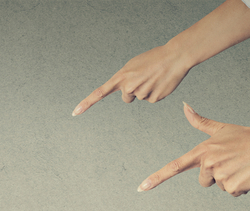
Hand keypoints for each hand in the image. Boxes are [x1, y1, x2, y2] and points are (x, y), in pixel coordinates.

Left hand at [72, 43, 191, 115]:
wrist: (174, 57)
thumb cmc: (153, 59)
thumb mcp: (134, 65)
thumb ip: (125, 80)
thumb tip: (127, 95)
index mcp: (121, 77)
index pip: (99, 93)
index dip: (86, 104)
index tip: (75, 113)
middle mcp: (128, 86)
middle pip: (126, 98)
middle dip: (133, 91)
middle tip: (144, 77)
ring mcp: (141, 94)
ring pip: (140, 98)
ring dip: (147, 90)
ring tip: (154, 77)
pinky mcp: (153, 99)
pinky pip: (151, 99)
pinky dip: (156, 93)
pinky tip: (160, 83)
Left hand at [138, 103, 249, 195]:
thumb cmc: (245, 137)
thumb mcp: (221, 129)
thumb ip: (200, 122)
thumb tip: (185, 106)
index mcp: (202, 151)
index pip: (174, 166)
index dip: (156, 178)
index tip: (141, 188)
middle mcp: (208, 163)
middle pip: (203, 181)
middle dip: (216, 175)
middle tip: (231, 161)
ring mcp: (220, 176)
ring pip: (219, 187)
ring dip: (230, 179)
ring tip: (241, 165)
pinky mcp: (233, 187)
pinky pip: (232, 192)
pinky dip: (240, 186)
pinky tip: (247, 173)